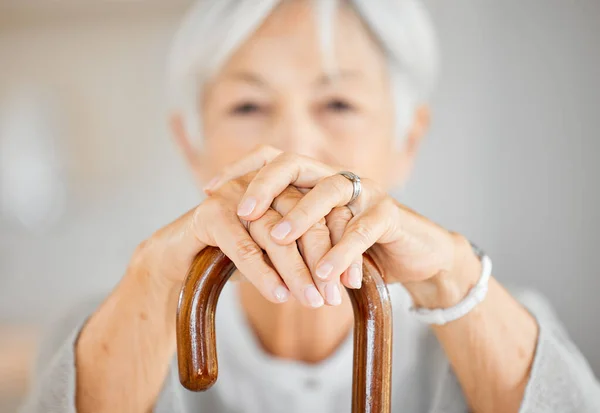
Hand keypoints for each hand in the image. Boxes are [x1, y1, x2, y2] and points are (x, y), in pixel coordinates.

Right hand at [138, 170, 357, 308]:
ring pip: (276, 234)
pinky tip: (278, 295)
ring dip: (296, 271)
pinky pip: (244, 246)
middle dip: (322, 261)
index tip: (352, 283)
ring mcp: (237, 194)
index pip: (321, 212)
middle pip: (304, 220)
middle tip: (334, 297)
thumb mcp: (273, 260)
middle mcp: (264, 186)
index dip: (339, 247)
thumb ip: (302, 263)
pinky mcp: (212, 212)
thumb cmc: (231, 260)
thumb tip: (337, 288)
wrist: (177, 261)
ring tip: (312, 302)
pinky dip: (262, 273)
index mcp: (284, 190)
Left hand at [206, 145, 479, 307]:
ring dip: (301, 217)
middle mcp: (337, 178)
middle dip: (265, 185)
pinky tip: (325, 273)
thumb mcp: (318, 239)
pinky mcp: (390, 214)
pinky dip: (343, 251)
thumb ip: (288, 233)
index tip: (210, 188)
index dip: (241, 168)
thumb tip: (238, 242)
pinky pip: (363, 227)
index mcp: (315, 180)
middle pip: (295, 163)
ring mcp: (366, 192)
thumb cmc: (359, 249)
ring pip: (328, 192)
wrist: (417, 256)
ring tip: (278, 240)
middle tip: (242, 211)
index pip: (273, 159)